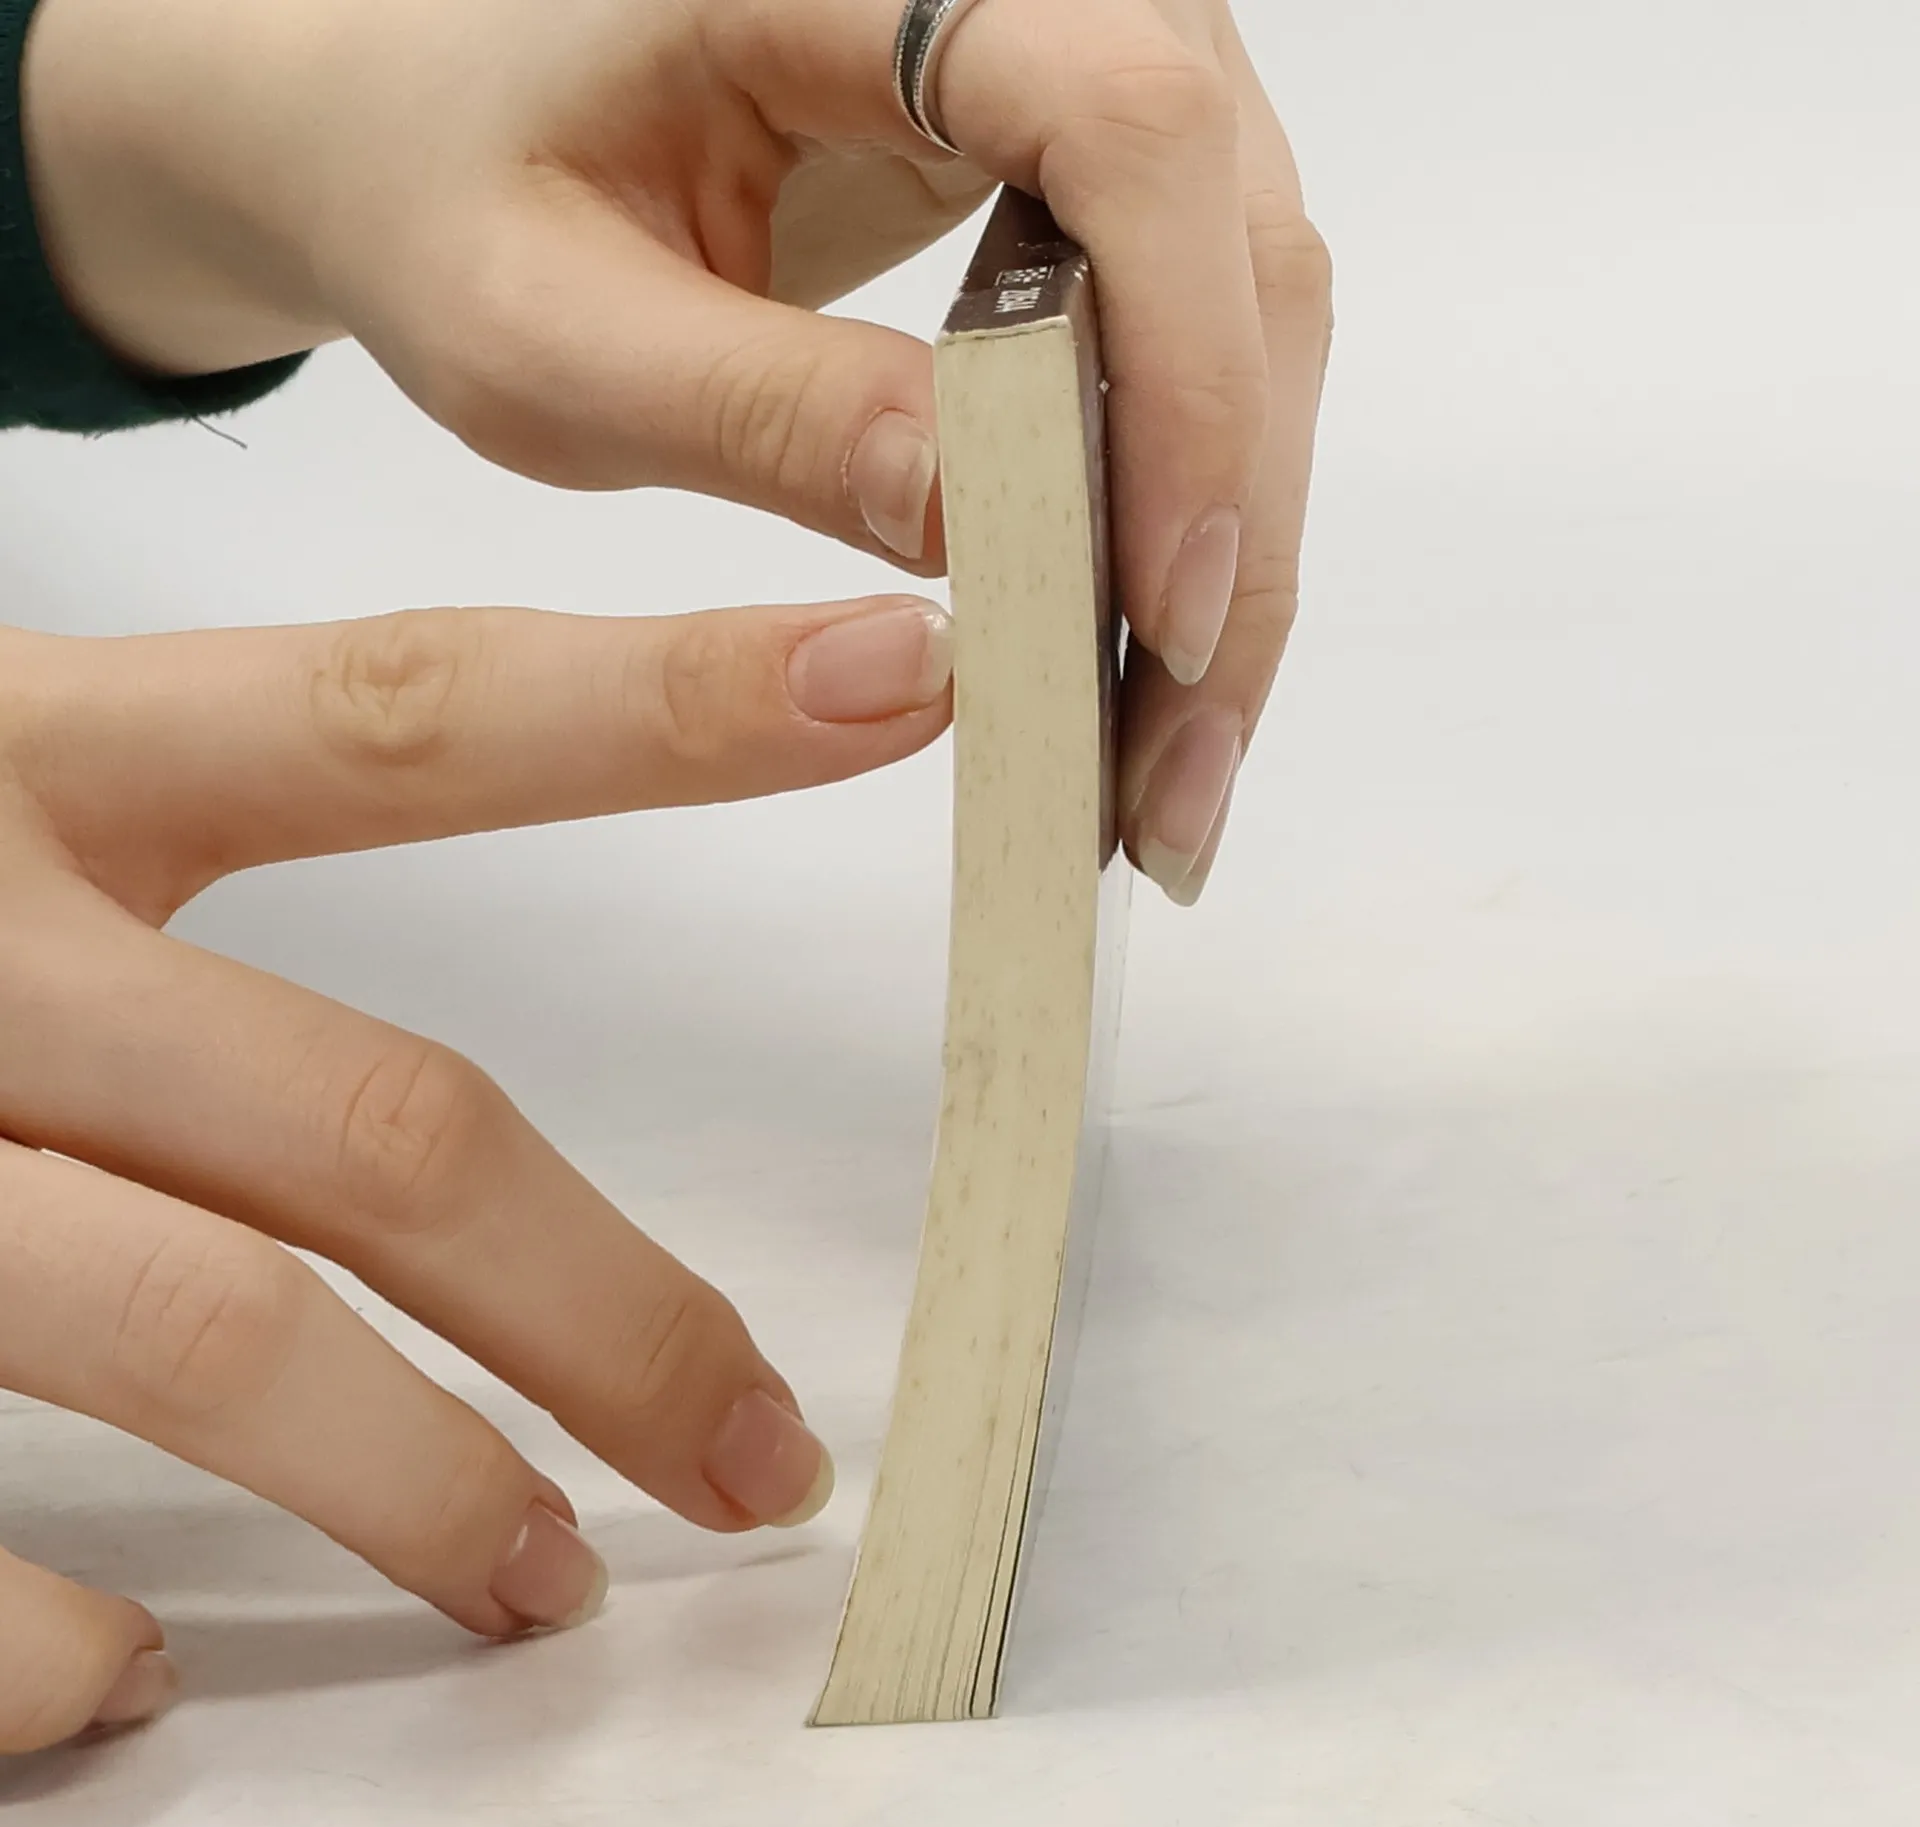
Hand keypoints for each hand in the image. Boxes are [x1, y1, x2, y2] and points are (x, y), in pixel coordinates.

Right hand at [0, 589, 952, 1752]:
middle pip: (376, 1121)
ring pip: (196, 1330)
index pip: (414, 709)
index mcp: (26, 755)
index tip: (908, 681)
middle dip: (608, 1307)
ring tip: (545, 1586)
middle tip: (765, 1453)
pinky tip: (125, 1686)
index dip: (672, 701)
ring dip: (412, 1486)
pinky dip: (39, 1640)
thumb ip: (188, 869)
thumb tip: (470, 1120)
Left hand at [23, 0, 1331, 903]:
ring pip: (1250, 304)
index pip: (1124, 120)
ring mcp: (1073, 65)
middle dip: (1229, 526)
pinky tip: (1146, 648)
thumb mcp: (549, 326)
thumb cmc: (453, 189)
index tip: (1159, 607)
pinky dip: (1188, 508)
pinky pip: (1200, 334)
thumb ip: (759, 411)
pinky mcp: (1079, 169)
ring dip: (1232, 546)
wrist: (435, 138)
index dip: (1183, 372)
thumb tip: (985, 528)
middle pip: (1233, 238)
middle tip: (1169, 771)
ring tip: (1161, 760)